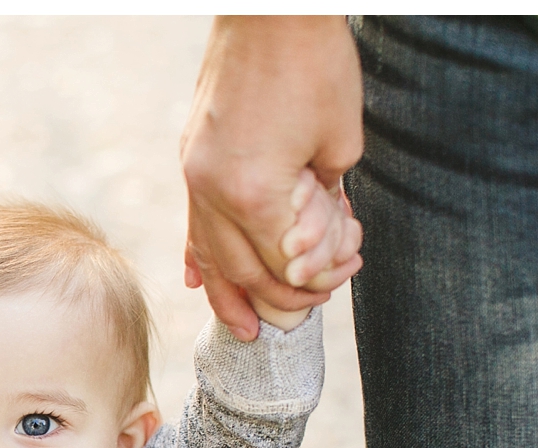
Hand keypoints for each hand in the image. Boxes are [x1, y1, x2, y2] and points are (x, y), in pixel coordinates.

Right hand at [180, 16, 362, 340]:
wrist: (270, 12)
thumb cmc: (314, 66)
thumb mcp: (339, 141)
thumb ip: (324, 201)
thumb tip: (312, 238)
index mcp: (253, 193)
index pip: (282, 265)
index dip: (317, 280)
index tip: (345, 274)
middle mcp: (213, 192)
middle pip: (241, 270)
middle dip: (278, 297)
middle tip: (309, 309)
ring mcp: (195, 175)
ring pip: (208, 254)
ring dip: (228, 295)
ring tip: (246, 327)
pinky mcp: (192, 158)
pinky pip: (192, 222)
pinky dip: (198, 256)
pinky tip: (197, 281)